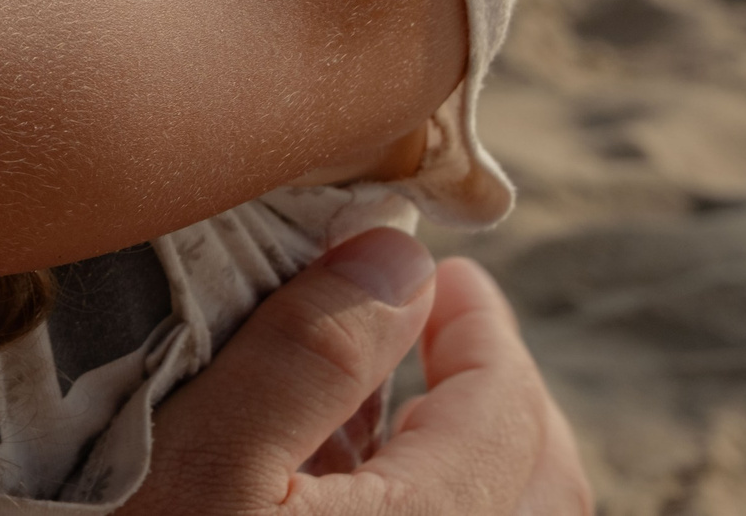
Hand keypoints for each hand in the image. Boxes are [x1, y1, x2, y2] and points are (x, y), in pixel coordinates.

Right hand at [135, 229, 591, 514]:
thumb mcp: (203, 460)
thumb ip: (308, 356)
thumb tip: (397, 253)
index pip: (506, 408)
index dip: (481, 324)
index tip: (442, 269)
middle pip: (542, 478)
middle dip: (503, 386)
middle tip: (443, 317)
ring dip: (472, 444)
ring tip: (396, 384)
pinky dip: (430, 492)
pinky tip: (345, 465)